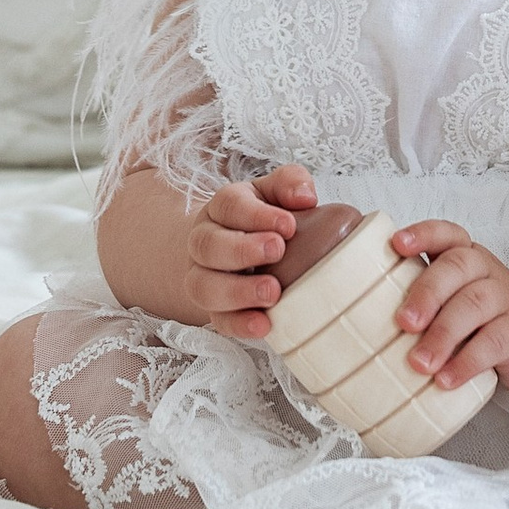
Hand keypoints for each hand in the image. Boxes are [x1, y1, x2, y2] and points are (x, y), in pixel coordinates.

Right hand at [186, 165, 317, 341]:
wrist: (238, 250)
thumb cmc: (265, 220)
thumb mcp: (276, 193)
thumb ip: (291, 183)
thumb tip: (305, 197)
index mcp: (223, 208)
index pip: (229, 206)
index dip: (256, 215)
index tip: (288, 225)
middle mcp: (206, 242)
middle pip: (208, 245)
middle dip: (242, 250)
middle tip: (277, 251)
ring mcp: (205, 277)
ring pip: (203, 286)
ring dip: (237, 292)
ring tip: (272, 293)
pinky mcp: (215, 310)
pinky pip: (218, 320)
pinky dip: (239, 324)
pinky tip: (263, 325)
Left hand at [391, 221, 508, 395]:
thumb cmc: (483, 316)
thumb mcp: (456, 296)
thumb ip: (423, 299)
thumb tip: (361, 321)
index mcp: (465, 257)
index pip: (446, 233)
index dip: (422, 234)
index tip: (397, 244)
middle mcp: (485, 272)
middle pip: (457, 267)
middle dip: (426, 293)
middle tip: (403, 323)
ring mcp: (504, 300)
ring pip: (473, 305)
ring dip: (442, 334)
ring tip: (419, 363)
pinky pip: (492, 343)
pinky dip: (466, 362)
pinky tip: (445, 380)